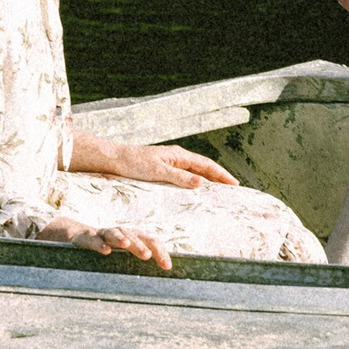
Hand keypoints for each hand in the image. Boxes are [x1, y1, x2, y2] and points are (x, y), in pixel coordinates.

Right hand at [42, 204, 172, 269]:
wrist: (78, 236)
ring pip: (114, 233)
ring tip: (126, 244)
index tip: (167, 267)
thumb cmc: (108, 250)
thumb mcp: (124, 257)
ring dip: (121, 238)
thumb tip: (157, 288)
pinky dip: (99, 243)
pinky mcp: (87, 237)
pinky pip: (94, 239)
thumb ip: (139, 267)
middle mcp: (121, 233)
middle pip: (135, 235)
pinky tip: (105, 250)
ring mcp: (104, 234)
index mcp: (134, 237)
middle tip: (148, 256)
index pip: (151, 241)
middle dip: (142, 245)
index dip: (160, 252)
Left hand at [62, 129, 235, 188]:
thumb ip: (179, 177)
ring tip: (219, 193)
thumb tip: (202, 183)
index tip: (235, 184)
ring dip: (208, 181)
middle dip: (219, 178)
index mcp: (179, 156)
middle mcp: (177, 158)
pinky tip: (196, 193)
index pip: (206, 165)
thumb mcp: (157, 172)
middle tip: (233, 189)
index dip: (222, 175)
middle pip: (204, 168)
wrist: (113, 159)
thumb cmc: (133, 164)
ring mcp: (170, 163)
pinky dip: (195, 184)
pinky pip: (185, 177)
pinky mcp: (162, 170)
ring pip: (195, 172)